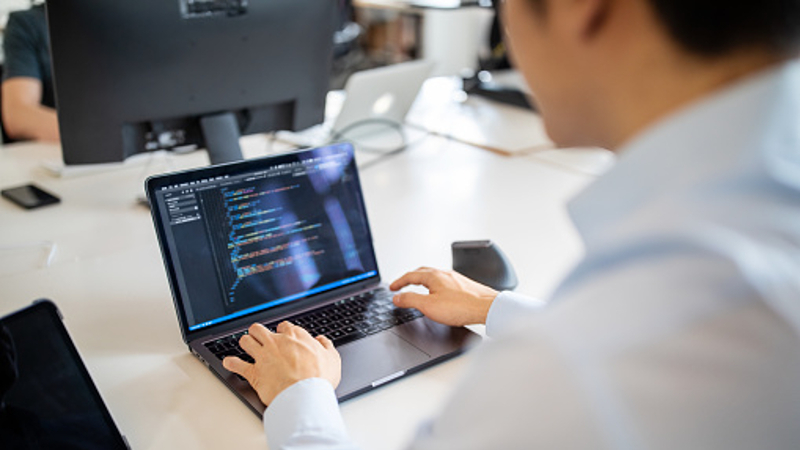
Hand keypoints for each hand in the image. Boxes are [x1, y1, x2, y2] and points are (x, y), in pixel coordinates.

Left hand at [222, 322, 340, 405]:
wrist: (305, 395)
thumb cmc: (319, 378)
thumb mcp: (332, 359)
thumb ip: (326, 346)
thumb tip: (322, 341)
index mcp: (296, 337)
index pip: (284, 327)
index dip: (283, 331)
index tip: (283, 336)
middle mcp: (276, 343)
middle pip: (259, 329)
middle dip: (258, 332)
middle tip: (260, 338)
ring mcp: (263, 356)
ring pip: (246, 341)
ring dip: (245, 343)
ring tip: (246, 345)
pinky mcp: (254, 372)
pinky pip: (237, 364)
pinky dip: (231, 363)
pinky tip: (229, 362)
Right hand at [390, 267, 498, 326]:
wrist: (487, 308)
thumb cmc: (461, 306)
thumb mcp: (428, 306)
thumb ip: (410, 300)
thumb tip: (397, 297)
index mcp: (433, 276)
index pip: (410, 275)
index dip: (399, 282)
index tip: (392, 287)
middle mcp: (445, 274)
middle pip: (422, 272)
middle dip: (410, 278)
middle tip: (403, 284)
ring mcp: (455, 279)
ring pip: (435, 277)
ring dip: (423, 281)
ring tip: (419, 289)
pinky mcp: (464, 286)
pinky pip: (445, 282)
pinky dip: (435, 286)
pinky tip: (440, 295)